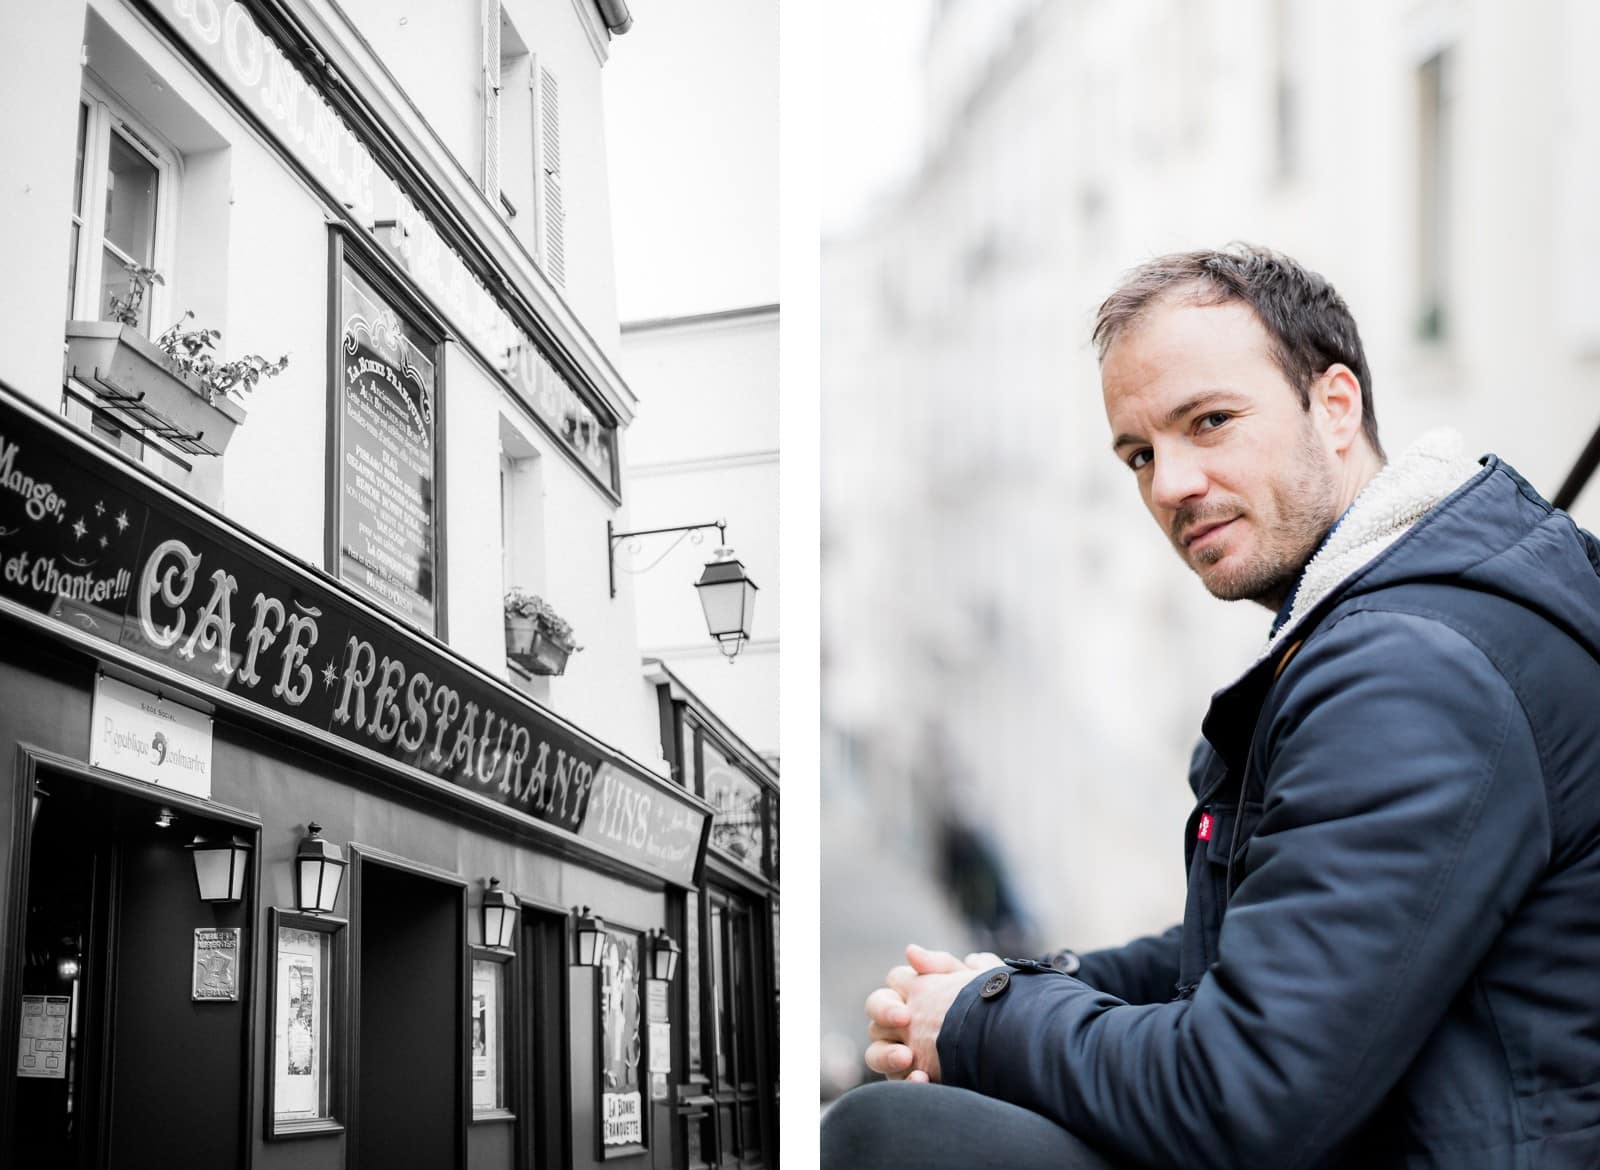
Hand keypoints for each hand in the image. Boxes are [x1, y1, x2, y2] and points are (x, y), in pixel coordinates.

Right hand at [864, 945, 1001, 1081]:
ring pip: (876, 1053)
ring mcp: (905, 1054)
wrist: (1016, 1045)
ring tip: (906, 1058)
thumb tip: (910, 952)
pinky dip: (908, 1081)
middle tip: (904, 1021)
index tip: (906, 1012)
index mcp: (916, 994)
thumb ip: (942, 964)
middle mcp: (904, 1024)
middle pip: (876, 1017)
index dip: (892, 996)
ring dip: (886, 1055)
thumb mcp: (974, 980)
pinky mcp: (915, 1078)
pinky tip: (923, 1079)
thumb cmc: (992, 1009)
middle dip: (884, 1017)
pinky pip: (899, 1082)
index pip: (892, 987)